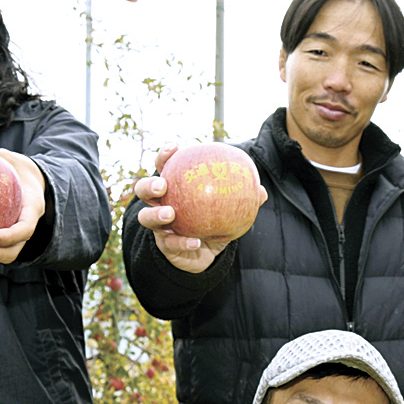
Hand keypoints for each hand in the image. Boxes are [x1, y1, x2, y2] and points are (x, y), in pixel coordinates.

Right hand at [131, 144, 267, 273]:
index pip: (165, 167)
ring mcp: (158, 226)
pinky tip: (195, 242)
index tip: (174, 148)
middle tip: (162, 185)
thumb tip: (260, 191)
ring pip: (145, 217)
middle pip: (143, 190)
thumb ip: (241, 200)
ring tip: (170, 214)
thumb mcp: (229, 211)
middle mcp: (160, 204)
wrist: (205, 254)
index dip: (165, 156)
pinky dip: (182, 242)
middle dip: (149, 184)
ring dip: (156, 214)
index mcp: (175, 189)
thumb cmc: (214, 223)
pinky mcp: (163, 246)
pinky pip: (169, 243)